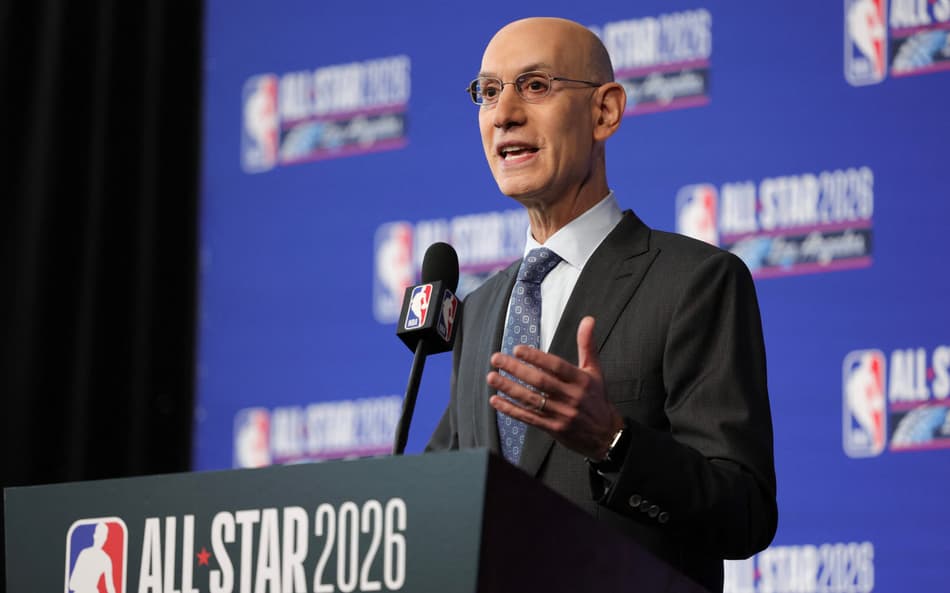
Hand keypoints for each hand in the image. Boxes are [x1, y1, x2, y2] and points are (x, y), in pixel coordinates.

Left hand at [487, 316, 623, 458]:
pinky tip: (496, 400)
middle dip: (516, 369)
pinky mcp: (553, 428)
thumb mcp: (595, 371)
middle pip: (540, 381)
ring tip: (492, 377)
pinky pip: (529, 417)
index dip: (536, 357)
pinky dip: (511, 409)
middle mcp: (571, 396)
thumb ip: (587, 345)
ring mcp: (561, 414)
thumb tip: (588, 319)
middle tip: (496, 359)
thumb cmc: (597, 398)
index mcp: (581, 380)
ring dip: (509, 388)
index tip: (517, 349)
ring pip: (531, 399)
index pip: (556, 366)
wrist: (606, 434)